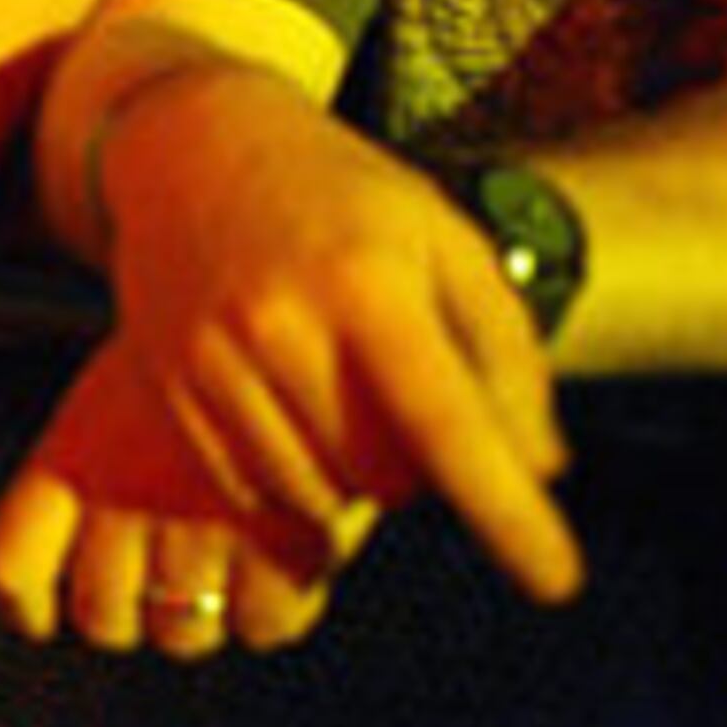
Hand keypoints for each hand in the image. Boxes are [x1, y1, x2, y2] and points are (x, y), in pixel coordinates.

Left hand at [0, 341, 361, 656]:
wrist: (305, 302)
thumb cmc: (206, 351)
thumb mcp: (119, 389)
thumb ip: (88, 472)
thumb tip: (55, 583)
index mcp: (77, 452)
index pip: (11, 566)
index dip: (22, 603)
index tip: (39, 613)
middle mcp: (130, 498)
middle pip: (101, 617)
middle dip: (127, 609)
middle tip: (156, 573)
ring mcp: (206, 528)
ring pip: (180, 636)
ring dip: (197, 616)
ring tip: (220, 564)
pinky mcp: (288, 547)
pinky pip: (264, 627)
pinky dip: (271, 611)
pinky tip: (277, 561)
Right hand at [91, 69, 578, 601]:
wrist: (191, 144)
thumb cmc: (342, 195)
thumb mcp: (444, 240)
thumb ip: (504, 350)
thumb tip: (537, 469)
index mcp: (365, 281)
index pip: (447, 425)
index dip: (508, 514)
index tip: (557, 582)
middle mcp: (280, 324)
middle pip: (388, 477)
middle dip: (423, 471)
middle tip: (408, 403)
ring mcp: (212, 359)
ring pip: (319, 494)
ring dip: (354, 478)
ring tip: (346, 400)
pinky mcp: (168, 387)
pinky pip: (252, 488)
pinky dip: (291, 476)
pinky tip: (294, 412)